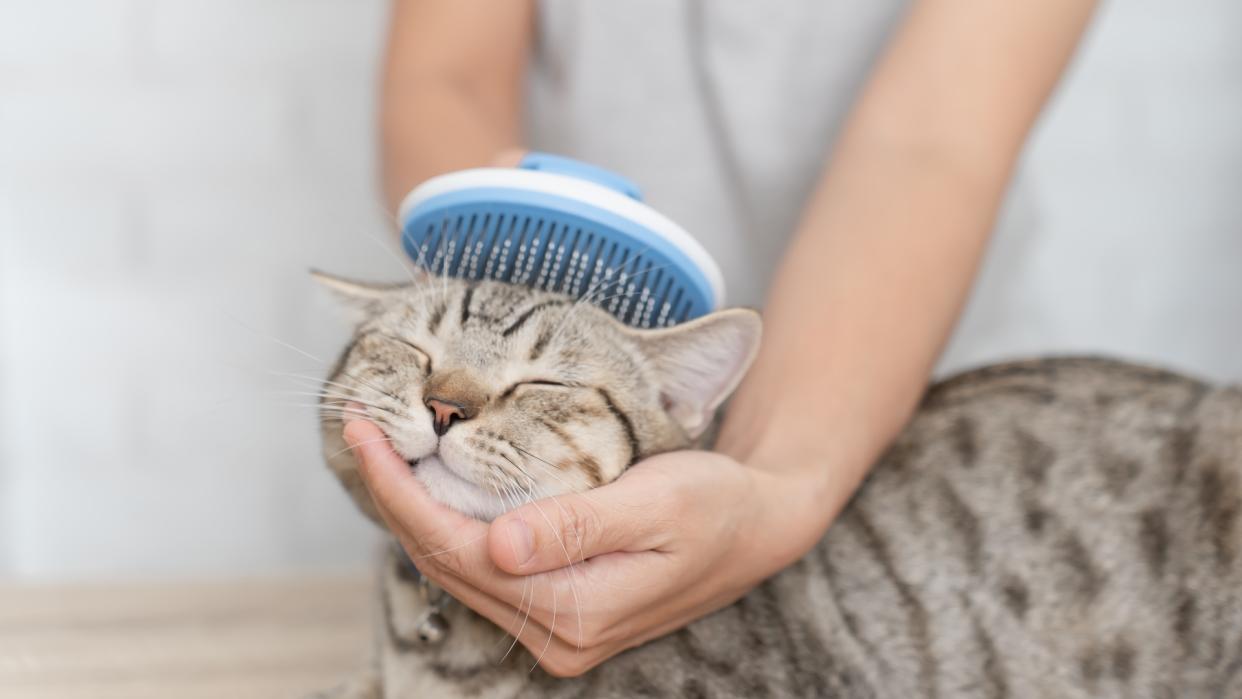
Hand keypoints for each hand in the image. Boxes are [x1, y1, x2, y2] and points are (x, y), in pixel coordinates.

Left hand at [343, 418, 833, 676]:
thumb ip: (576, 528)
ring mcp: (557, 629)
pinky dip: (447, 525)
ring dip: (413, 511)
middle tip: (359, 429)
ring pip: (457, 570)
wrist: (759, 525)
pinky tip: (431, 487)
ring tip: (381, 452)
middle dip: (393, 497)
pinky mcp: (560, 609)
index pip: (458, 553)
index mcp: (576, 613)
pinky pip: (483, 570)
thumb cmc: (716, 505)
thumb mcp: (656, 506)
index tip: (365, 434)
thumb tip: (495, 548)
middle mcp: (557, 635)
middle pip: (445, 565)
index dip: (401, 493)